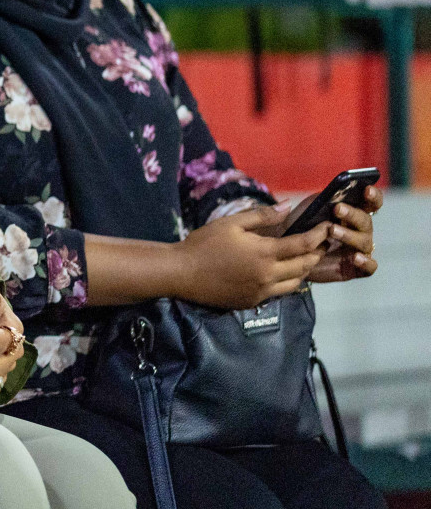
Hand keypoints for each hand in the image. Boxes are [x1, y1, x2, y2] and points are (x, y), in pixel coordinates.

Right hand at [175, 204, 330, 308]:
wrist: (181, 273)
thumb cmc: (204, 244)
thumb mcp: (231, 223)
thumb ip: (261, 215)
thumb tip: (287, 206)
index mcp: (264, 253)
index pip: (303, 245)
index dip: (319, 235)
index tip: (327, 227)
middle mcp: (269, 275)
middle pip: (305, 265)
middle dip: (317, 253)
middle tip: (322, 242)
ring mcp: (262, 291)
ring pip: (297, 282)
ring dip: (305, 269)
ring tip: (306, 258)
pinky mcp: (253, 301)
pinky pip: (279, 292)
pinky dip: (287, 281)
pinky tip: (281, 272)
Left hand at [308, 184, 380, 282]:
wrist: (289, 255)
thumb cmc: (300, 228)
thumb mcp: (306, 211)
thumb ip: (319, 200)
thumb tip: (330, 193)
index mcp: (352, 213)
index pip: (371, 203)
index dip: (373, 196)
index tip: (367, 190)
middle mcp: (360, 231)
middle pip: (365, 221)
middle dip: (352, 214)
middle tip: (337, 209)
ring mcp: (359, 250)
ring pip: (364, 242)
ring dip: (350, 235)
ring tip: (332, 230)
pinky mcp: (356, 269)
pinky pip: (369, 267)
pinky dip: (366, 262)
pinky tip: (356, 257)